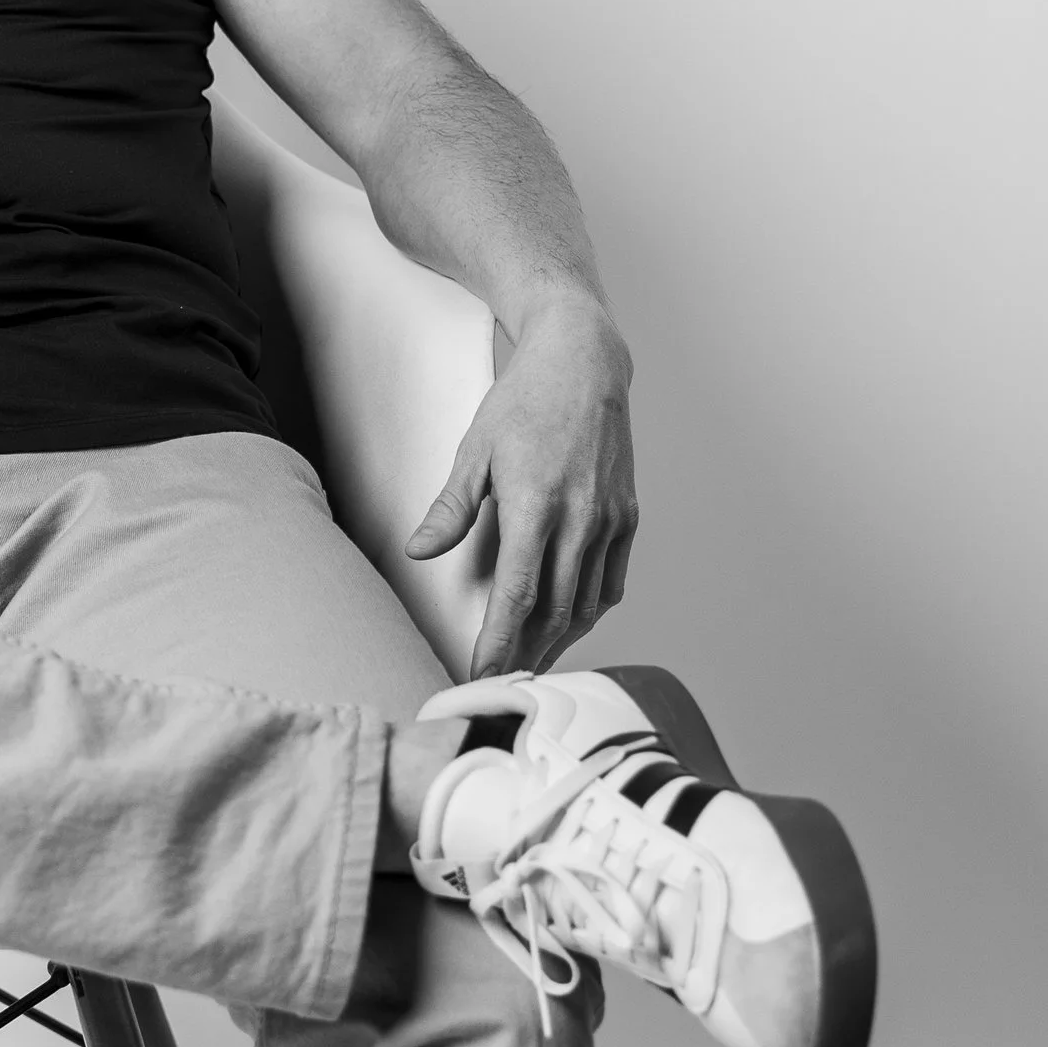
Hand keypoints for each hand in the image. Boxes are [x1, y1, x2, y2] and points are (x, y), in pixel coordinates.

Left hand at [405, 297, 636, 673]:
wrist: (583, 362)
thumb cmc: (525, 400)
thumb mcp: (475, 450)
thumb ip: (451, 509)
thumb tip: (419, 552)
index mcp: (536, 506)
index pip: (517, 596)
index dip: (499, 643)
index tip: (482, 675)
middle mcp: (580, 519)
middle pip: (554, 611)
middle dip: (525, 654)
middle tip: (501, 684)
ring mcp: (609, 519)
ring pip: (587, 602)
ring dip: (559, 640)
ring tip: (532, 664)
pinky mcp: (627, 515)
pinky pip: (612, 580)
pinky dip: (592, 609)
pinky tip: (572, 623)